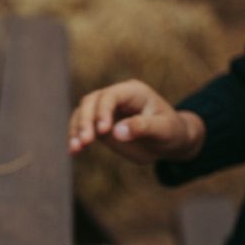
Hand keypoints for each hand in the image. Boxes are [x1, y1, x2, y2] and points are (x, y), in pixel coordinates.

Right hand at [68, 79, 204, 163]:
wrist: (169, 142)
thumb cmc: (171, 132)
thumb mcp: (164, 130)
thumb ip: (142, 128)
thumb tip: (116, 132)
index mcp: (133, 92)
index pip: (110, 96)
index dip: (102, 111)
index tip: (102, 131)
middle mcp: (116, 97)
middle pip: (91, 102)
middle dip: (85, 121)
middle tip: (86, 142)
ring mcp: (105, 111)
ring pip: (82, 113)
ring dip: (76, 130)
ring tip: (76, 149)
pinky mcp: (99, 125)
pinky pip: (82, 128)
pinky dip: (75, 138)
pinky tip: (73, 152)